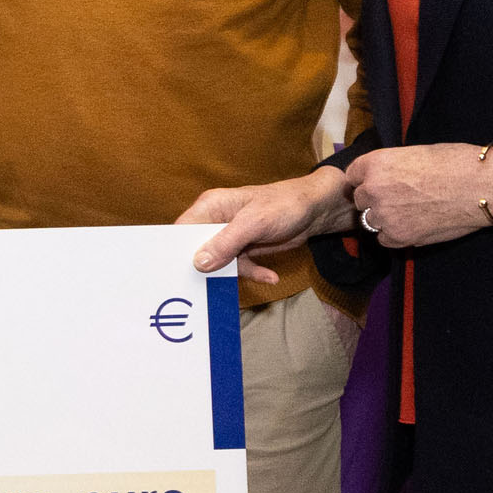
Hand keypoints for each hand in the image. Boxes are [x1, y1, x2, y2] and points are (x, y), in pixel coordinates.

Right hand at [181, 167, 360, 287]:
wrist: (315, 209)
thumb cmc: (284, 205)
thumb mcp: (254, 223)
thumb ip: (226, 242)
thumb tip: (198, 263)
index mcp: (210, 206)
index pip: (182, 230)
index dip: (177, 250)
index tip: (177, 273)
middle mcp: (215, 220)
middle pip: (197, 249)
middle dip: (204, 268)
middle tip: (206, 287)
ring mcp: (229, 235)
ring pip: (218, 262)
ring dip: (236, 273)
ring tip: (258, 276)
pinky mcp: (244, 248)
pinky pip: (239, 266)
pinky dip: (253, 273)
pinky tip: (271, 277)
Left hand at [348, 142, 492, 249]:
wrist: (479, 187)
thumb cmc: (455, 163)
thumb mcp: (415, 153)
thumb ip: (392, 166)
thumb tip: (386, 175)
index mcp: (376, 163)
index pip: (353, 175)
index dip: (365, 179)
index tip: (377, 182)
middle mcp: (373, 189)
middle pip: (360, 199)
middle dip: (374, 199)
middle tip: (398, 198)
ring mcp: (384, 216)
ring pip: (370, 221)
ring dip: (384, 218)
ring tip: (408, 212)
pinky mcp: (399, 237)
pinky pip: (384, 239)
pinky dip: (394, 235)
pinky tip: (413, 225)